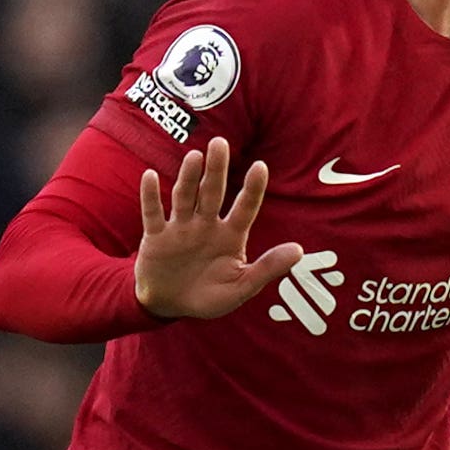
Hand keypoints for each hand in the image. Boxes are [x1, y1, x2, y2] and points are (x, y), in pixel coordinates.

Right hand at [135, 137, 303, 319]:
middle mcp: (207, 225)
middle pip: (212, 192)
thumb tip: (299, 250)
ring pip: (185, 197)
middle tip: (220, 143)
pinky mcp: (156, 237)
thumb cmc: (210, 297)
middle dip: (217, 169)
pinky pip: (153, 213)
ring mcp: (181, 228)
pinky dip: (150, 196)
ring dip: (188, 177)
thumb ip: (268, 268)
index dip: (252, 188)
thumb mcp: (242, 287)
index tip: (260, 165)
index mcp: (231, 236)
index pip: (245, 207)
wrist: (170, 306)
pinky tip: (150, 176)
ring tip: (194, 156)